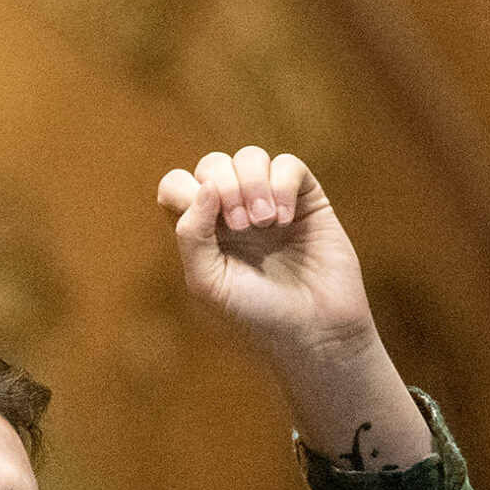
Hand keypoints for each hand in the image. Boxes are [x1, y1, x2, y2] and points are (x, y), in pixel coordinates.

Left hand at [157, 148, 428, 468]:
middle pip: (212, 165)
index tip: (205, 225)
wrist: (312, 331)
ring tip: (263, 222)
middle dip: (223, 186)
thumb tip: (204, 187)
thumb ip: (192, 235)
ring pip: (249, 157)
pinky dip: (281, 184)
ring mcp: (268, 203)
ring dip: (251, 183)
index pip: (176, 187)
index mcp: (201, 234)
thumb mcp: (207, 284)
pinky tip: (284, 219)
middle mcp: (231, 215)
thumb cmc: (254, 316)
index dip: (183, 192)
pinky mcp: (305, 199)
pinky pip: (288, 164)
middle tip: (240, 226)